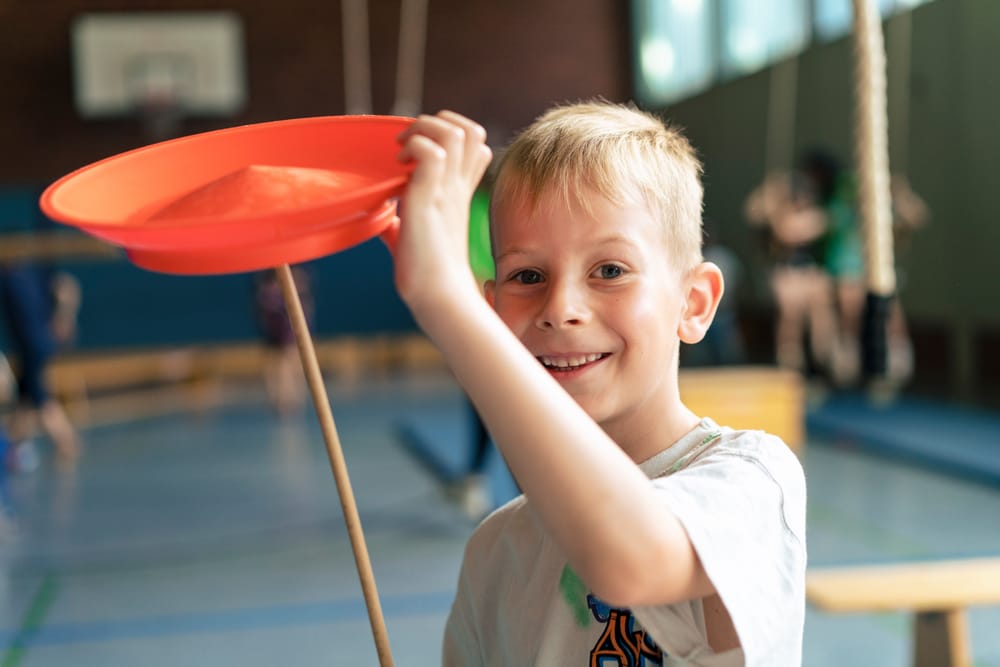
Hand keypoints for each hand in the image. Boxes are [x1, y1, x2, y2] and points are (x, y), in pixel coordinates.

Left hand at [389, 111, 492, 318]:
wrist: (438, 297)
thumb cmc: (427, 277)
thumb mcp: (415, 240)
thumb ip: (403, 224)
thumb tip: (385, 222)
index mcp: (458, 194)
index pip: (476, 146)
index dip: (451, 134)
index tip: (418, 151)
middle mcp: (457, 187)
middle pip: (471, 130)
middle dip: (437, 122)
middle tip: (408, 144)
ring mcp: (446, 191)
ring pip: (454, 132)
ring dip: (423, 130)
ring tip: (403, 151)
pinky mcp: (428, 198)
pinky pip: (430, 152)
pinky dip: (413, 147)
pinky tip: (399, 166)